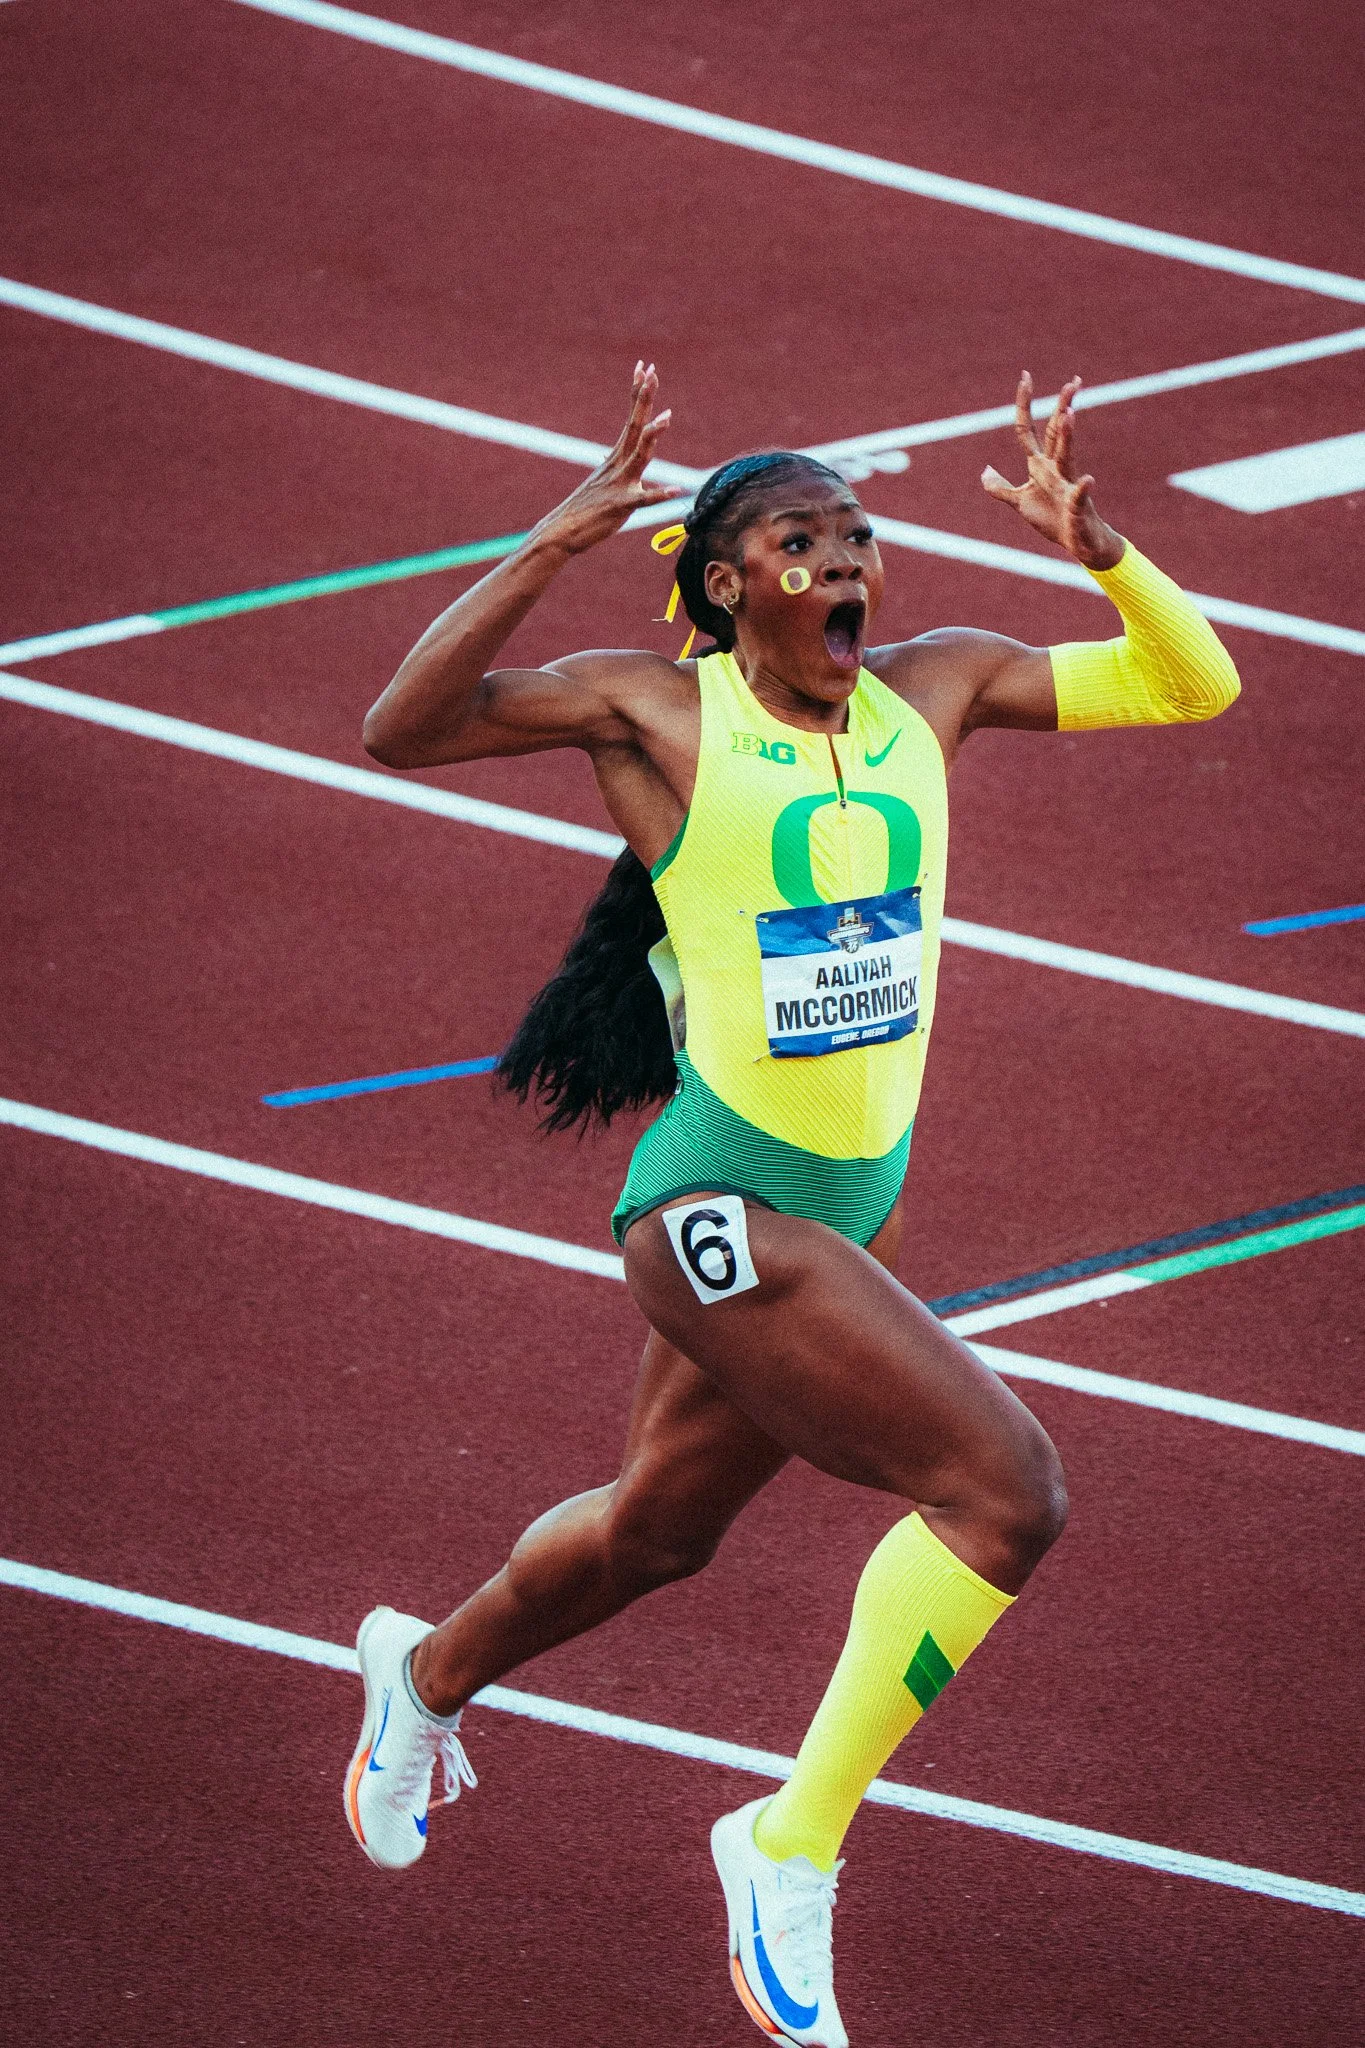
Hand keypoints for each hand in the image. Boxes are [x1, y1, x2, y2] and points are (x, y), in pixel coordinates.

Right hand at [529, 363, 676, 556]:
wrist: (562, 531)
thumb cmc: (587, 510)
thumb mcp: (608, 483)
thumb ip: (622, 469)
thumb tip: (625, 460)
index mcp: (616, 457)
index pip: (631, 419)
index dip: (638, 393)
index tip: (644, 367)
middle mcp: (618, 464)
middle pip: (634, 426)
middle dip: (644, 399)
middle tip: (652, 372)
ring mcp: (618, 483)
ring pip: (638, 456)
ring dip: (652, 437)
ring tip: (667, 418)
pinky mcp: (619, 506)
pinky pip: (642, 500)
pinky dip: (658, 495)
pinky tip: (675, 491)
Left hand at [981, 374, 1122, 569]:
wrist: (1078, 542)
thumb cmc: (1052, 519)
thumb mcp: (1020, 503)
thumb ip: (1001, 488)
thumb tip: (984, 471)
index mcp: (1039, 466)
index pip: (1027, 430)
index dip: (1023, 405)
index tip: (1026, 377)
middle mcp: (1055, 469)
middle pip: (1056, 433)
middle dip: (1062, 407)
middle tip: (1073, 382)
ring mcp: (1068, 485)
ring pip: (1067, 457)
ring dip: (1067, 437)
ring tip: (1069, 414)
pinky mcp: (1077, 506)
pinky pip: (1079, 497)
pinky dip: (1082, 489)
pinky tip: (1088, 481)